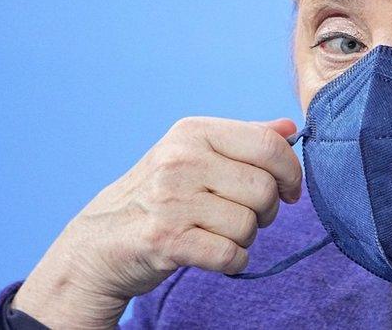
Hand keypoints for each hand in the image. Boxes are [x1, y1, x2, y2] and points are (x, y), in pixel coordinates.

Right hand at [11, 116, 301, 328]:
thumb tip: (290, 129)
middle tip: (248, 217)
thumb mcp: (196, 154)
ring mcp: (169, 199)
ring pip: (249, 225)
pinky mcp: (165, 239)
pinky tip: (215, 255)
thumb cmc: (161, 195)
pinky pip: (230, 255)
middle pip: (264, 189)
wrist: (100, 242)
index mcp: (193, 132)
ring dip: (245, 238)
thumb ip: (245, 140)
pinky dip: (232, 262)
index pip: (268, 146)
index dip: (291, 172)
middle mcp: (180, 160)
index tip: (290, 190)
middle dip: (267, 211)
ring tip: (219, 233)